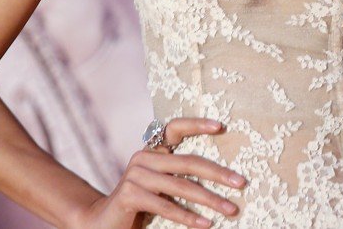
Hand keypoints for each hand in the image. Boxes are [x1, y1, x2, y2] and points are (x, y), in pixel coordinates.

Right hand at [68, 118, 244, 228]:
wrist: (101, 223)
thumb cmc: (140, 205)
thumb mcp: (161, 186)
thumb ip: (180, 177)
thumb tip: (224, 179)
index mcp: (152, 151)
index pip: (174, 127)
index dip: (197, 124)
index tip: (221, 126)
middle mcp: (143, 158)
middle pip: (188, 161)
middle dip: (218, 173)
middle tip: (241, 183)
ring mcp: (135, 175)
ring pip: (181, 186)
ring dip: (210, 200)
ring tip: (231, 209)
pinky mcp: (129, 194)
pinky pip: (165, 205)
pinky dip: (187, 217)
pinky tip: (205, 224)